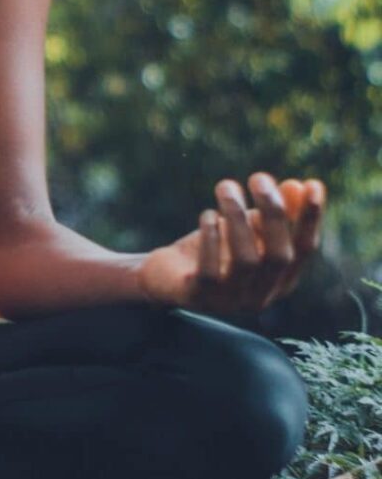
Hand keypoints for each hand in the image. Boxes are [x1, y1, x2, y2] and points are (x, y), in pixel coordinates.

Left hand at [135, 173, 325, 315]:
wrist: (164, 277)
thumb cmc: (214, 251)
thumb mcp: (245, 230)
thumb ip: (273, 213)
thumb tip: (297, 185)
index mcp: (280, 281)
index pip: (305, 250)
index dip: (311, 219)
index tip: (314, 184)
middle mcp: (261, 296)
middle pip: (279, 256)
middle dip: (273, 214)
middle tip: (259, 177)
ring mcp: (230, 300)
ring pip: (246, 261)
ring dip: (238, 218)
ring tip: (226, 187)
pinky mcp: (198, 296)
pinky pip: (210, 270)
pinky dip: (212, 239)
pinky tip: (208, 216)